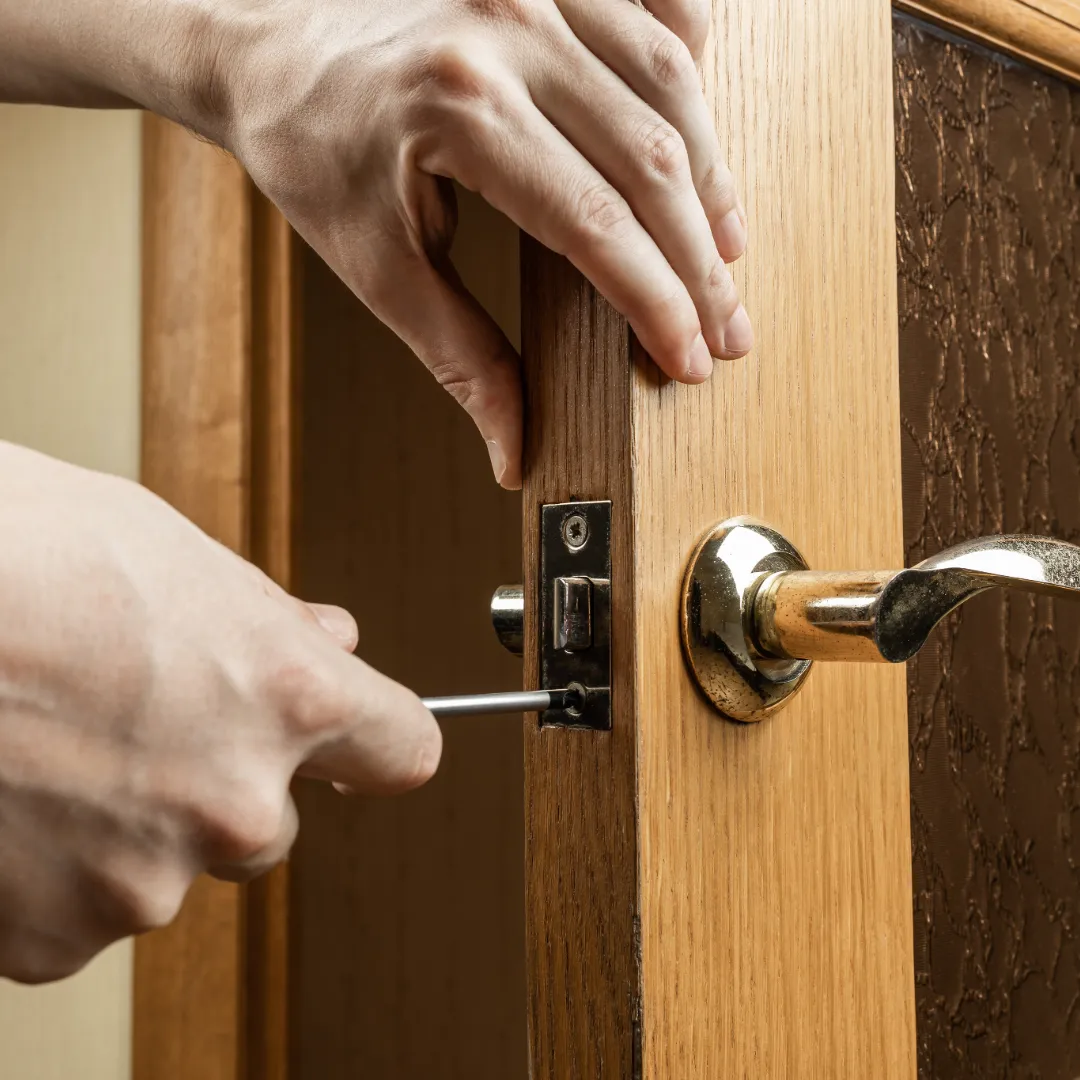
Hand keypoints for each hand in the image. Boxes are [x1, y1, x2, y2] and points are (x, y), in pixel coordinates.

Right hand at [0, 442, 439, 983]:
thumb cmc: (25, 557)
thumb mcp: (177, 556)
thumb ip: (268, 619)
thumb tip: (325, 638)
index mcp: (289, 696)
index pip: (402, 749)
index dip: (376, 744)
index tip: (360, 748)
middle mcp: (237, 801)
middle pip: (275, 819)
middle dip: (223, 780)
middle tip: (138, 722)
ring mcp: (146, 881)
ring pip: (174, 867)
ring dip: (134, 826)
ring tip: (53, 749)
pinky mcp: (54, 937)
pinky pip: (85, 911)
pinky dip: (57, 870)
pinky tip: (17, 800)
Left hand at [208, 0, 749, 487]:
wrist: (269, 52)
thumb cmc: (313, 153)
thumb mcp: (377, 268)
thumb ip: (459, 357)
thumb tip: (512, 446)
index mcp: (461, 110)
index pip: (598, 223)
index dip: (658, 301)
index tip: (690, 357)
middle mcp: (509, 31)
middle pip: (651, 158)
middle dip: (700, 261)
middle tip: (726, 328)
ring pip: (671, 82)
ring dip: (711, 179)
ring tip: (727, 257)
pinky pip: (653, 12)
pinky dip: (690, 75)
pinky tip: (701, 140)